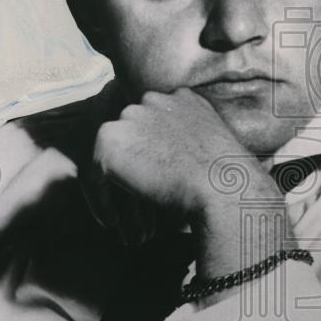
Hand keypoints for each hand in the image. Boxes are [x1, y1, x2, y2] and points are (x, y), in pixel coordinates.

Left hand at [90, 88, 273, 228]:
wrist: (222, 186)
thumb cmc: (226, 179)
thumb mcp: (211, 148)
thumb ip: (189, 142)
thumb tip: (172, 164)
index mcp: (181, 98)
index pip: (153, 121)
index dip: (149, 152)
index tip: (151, 179)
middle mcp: (152, 99)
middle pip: (128, 133)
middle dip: (130, 167)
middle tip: (134, 201)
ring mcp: (128, 117)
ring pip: (110, 154)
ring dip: (115, 186)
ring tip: (121, 218)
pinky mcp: (108, 141)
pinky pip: (94, 174)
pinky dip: (100, 201)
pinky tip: (111, 222)